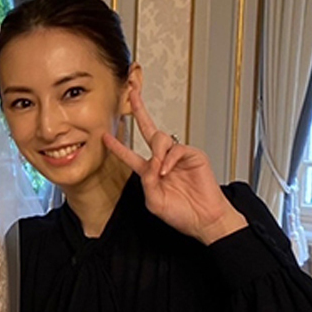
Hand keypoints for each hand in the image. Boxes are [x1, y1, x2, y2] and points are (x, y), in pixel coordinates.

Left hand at [102, 90, 246, 244]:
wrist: (205, 219)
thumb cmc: (182, 214)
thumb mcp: (155, 202)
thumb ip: (148, 183)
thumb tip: (150, 163)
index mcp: (151, 172)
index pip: (130, 155)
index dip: (117, 146)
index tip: (105, 136)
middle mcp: (163, 160)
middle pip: (149, 129)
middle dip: (140, 109)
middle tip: (132, 92)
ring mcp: (178, 156)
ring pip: (161, 139)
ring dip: (157, 152)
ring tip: (160, 170)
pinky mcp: (193, 155)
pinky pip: (177, 149)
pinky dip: (170, 160)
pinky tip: (168, 171)